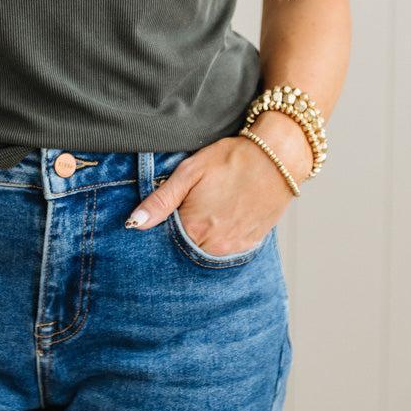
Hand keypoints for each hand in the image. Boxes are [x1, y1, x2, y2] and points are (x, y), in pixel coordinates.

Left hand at [125, 136, 294, 256]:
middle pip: (185, 249)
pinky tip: (221, 218)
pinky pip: (226, 251)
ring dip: (200, 238)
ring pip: (205, 252)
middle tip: (188, 207)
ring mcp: (234, 248)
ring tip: (206, 210)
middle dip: (180, 235)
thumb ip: (160, 201)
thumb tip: (133, 224)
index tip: (163, 215)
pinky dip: (218, 239)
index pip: (164, 242)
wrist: (276, 158)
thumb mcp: (190, 172)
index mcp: (194, 228)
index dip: (161, 228)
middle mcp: (213, 246)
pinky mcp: (250, 245)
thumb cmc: (231, 159)